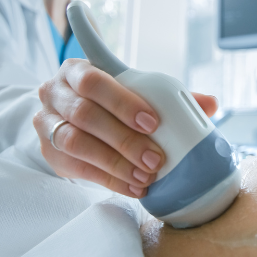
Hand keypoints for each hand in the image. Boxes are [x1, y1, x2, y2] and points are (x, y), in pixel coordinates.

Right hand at [33, 59, 217, 197]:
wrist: (69, 117)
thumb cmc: (108, 100)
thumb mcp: (132, 92)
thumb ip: (169, 96)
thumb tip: (210, 103)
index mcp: (76, 70)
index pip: (95, 81)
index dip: (123, 102)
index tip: (153, 122)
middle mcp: (55, 92)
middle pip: (85, 114)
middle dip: (124, 139)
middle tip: (155, 158)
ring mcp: (46, 122)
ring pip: (76, 143)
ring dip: (115, 163)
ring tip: (145, 177)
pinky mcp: (48, 152)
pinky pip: (77, 168)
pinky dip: (109, 179)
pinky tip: (133, 186)